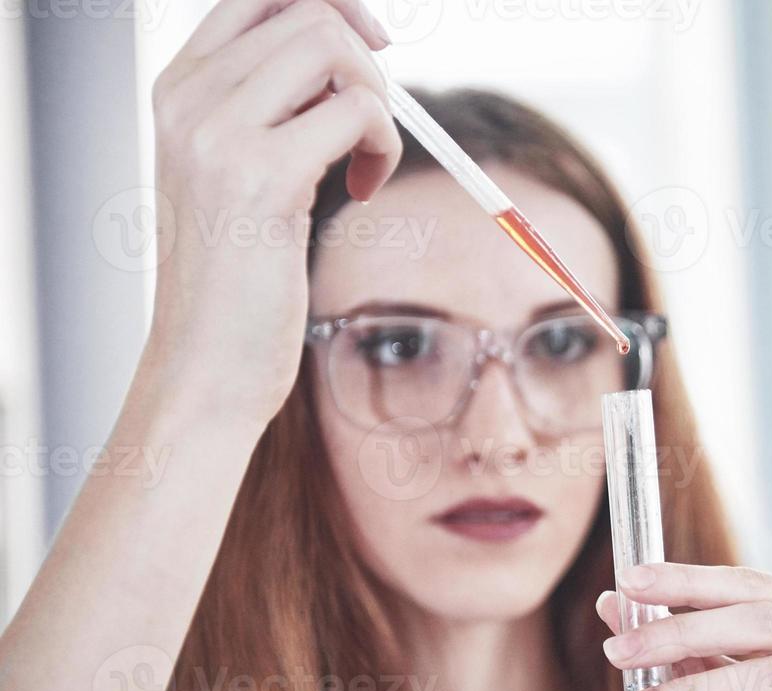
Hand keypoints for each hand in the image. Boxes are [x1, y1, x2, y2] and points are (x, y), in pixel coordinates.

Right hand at [143, 0, 400, 427]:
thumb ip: (275, 108)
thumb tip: (352, 52)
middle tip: (371, 130)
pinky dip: (383, 146)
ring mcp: (216, 132)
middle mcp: (187, 97)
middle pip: (307, 12)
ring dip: (378, 104)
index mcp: (178, 88)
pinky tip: (363, 191)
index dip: (330, 4)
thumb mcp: (241, 173)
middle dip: (366, 64)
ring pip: (333, 49)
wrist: (206, 363)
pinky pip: (357, 113)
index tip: (372, 46)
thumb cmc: (237, 279)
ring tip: (366, 164)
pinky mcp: (260, 176)